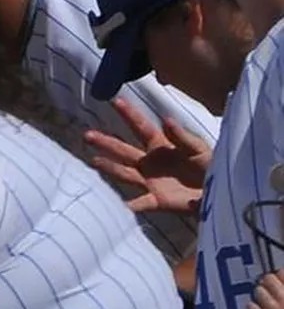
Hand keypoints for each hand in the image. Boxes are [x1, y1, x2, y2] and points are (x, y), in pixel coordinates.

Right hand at [84, 98, 208, 219]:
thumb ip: (182, 137)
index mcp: (162, 145)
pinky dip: (125, 207)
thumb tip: (166, 120)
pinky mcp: (156, 201)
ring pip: (124, 173)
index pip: (141, 127)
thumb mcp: (200, 148)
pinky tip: (113, 206)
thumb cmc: (211, 166)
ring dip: (108, 167)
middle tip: (87, 135)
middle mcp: (150, 162)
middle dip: (106, 142)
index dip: (129, 114)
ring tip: (93, 161)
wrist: (221, 192)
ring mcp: (150, 181)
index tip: (115, 101)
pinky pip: (137, 204)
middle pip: (124, 150)